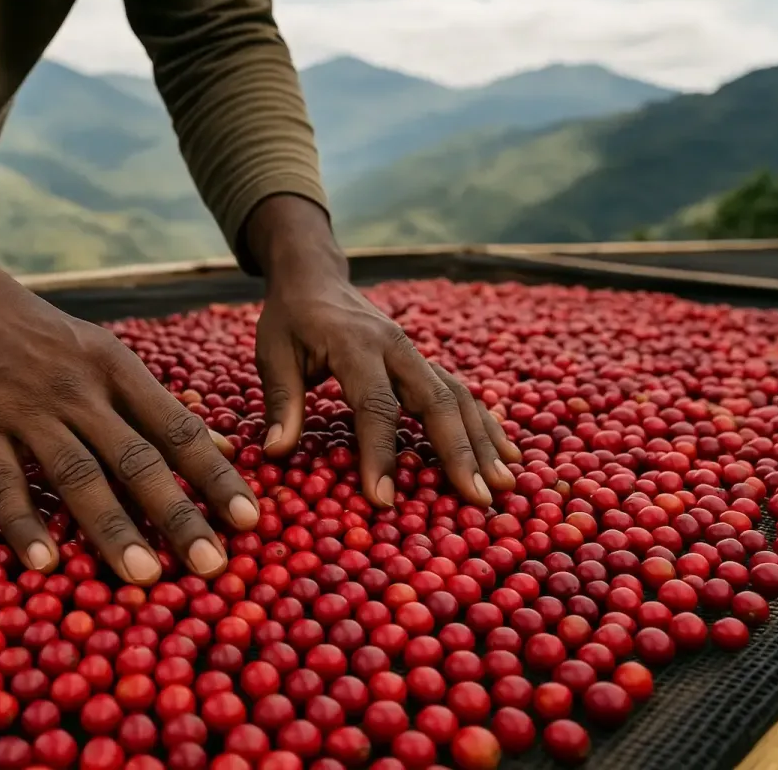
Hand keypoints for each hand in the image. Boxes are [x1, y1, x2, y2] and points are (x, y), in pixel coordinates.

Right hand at [0, 219, 258, 583]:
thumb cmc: (46, 338)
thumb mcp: (109, 356)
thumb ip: (159, 406)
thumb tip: (223, 448)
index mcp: (119, 371)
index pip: (178, 428)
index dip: (216, 474)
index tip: (250, 518)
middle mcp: (80, 391)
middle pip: (137, 458)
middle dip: (178, 514)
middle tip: (212, 566)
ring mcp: (27, 411)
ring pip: (77, 475)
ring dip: (112, 528)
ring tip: (144, 576)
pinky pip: (4, 483)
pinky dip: (24, 525)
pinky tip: (44, 564)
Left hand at [246, 196, 520, 508]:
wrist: (315, 277)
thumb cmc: (290, 319)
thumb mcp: (272, 353)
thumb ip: (281, 401)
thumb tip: (275, 452)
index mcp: (355, 344)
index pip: (375, 404)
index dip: (380, 453)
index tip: (383, 499)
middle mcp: (396, 347)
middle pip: (436, 400)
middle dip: (458, 451)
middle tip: (475, 499)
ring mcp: (415, 353)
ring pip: (458, 396)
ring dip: (483, 441)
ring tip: (503, 484)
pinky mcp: (423, 362)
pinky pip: (461, 392)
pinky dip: (485, 423)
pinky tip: (505, 453)